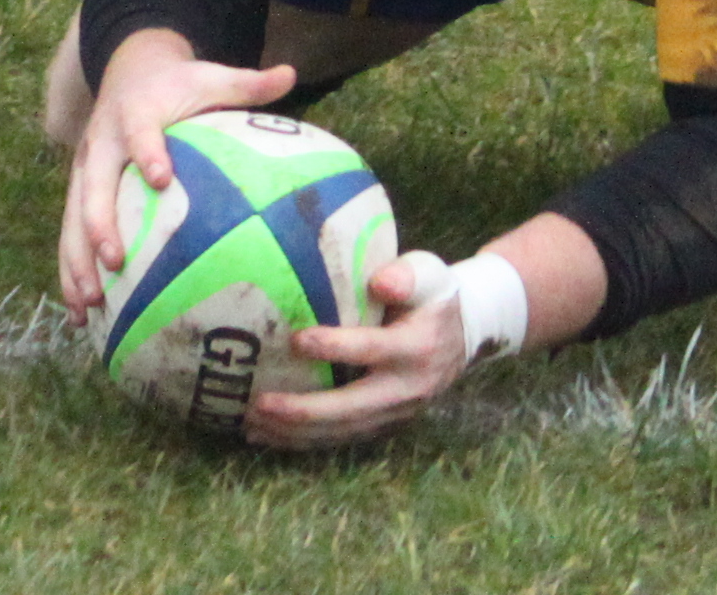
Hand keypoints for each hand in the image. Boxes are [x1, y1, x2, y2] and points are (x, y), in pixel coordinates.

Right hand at [58, 37, 296, 308]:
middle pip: (93, 185)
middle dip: (99, 226)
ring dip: (77, 261)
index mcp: (136, 113)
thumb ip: (248, 84)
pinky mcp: (79, 190)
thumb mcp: (211, 77)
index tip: (161, 178)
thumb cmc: (180, 84)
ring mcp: (86, 169)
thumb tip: (291, 73)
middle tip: (115, 261)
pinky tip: (80, 311)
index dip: (148, 152)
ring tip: (88, 303)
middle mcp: (103, 143)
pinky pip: (69, 232)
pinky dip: (71, 270)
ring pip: (72, 218)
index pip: (140, 131)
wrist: (130, 71)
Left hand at [245, 250, 476, 450]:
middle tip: (260, 404)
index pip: (372, 350)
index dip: (335, 347)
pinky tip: (268, 436)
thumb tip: (380, 282)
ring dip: (296, 433)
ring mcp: (396, 414)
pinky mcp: (383, 426)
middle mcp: (407, 389)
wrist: (464, 337)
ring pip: (342, 432)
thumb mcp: (430, 275)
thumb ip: (406, 275)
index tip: (296, 339)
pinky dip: (303, 441)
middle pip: (351, 408)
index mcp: (417, 348)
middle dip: (304, 411)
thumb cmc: (434, 297)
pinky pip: (340, 439)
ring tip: (252, 425)